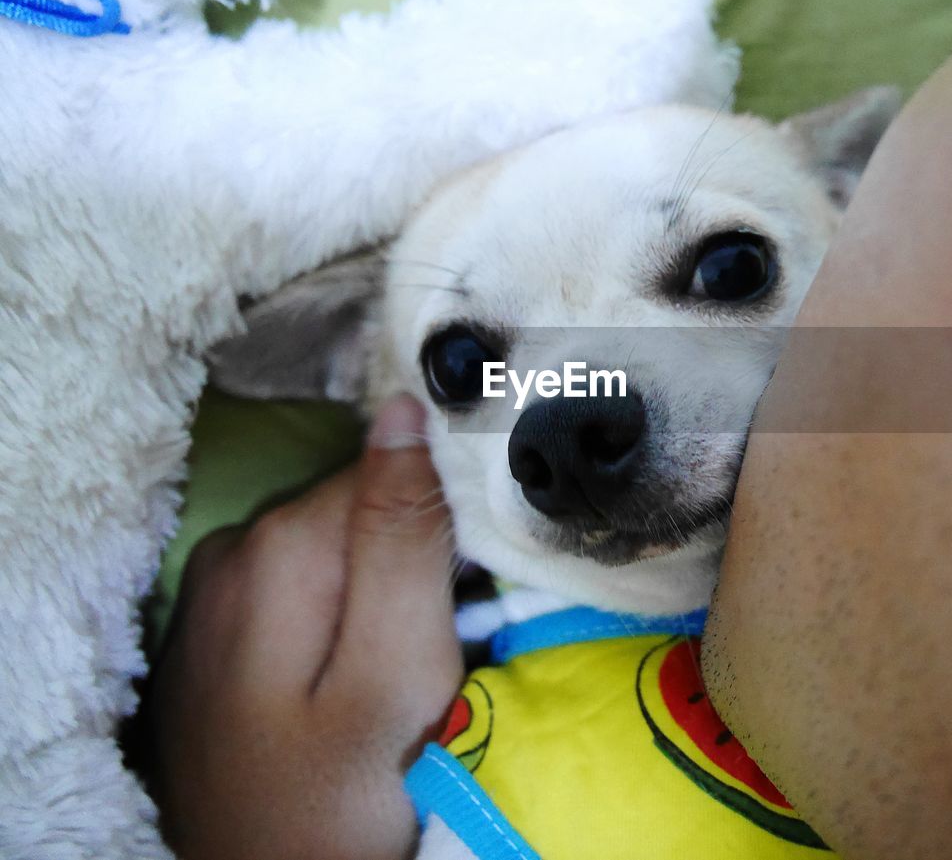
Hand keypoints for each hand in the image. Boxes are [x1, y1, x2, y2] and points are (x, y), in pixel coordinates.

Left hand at [148, 395, 460, 859]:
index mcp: (280, 545)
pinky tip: (353, 669)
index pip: (394, 472)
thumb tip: (406, 409)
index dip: (450, 521)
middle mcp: (235, 547)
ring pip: (335, 545)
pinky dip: (342, 611)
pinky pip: (302, 585)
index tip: (476, 591)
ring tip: (401, 664)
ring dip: (381, 587)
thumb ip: (402, 541)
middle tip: (443, 641)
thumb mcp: (391, 676)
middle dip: (415, 557)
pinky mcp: (219, 628)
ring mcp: (217, 589)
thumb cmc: (335, 801)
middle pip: (361, 507)